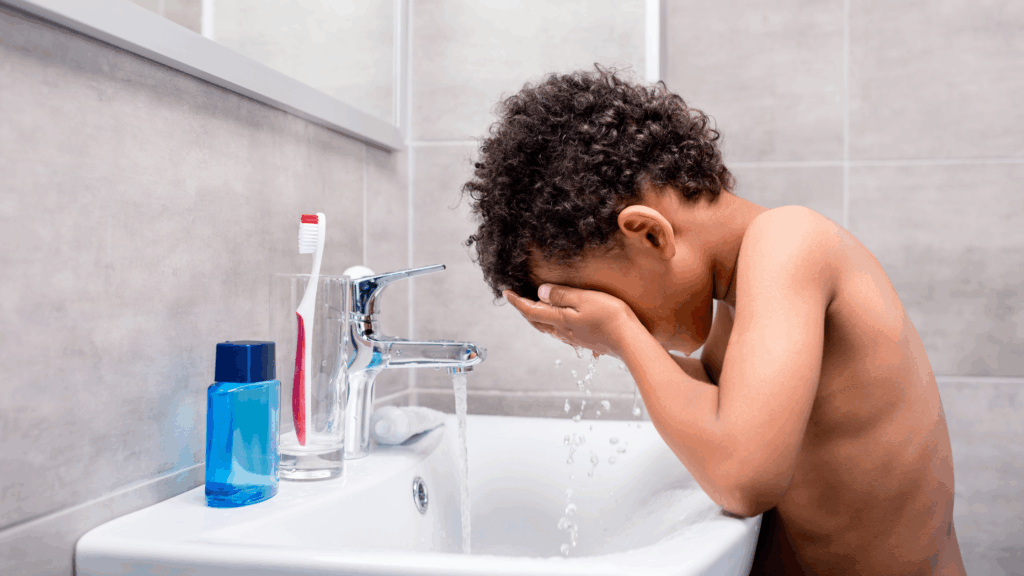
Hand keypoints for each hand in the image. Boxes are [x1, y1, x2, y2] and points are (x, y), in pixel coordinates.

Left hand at [503, 284, 639, 357]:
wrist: (629, 341)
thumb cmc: (609, 316)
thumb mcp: (584, 299)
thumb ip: (562, 295)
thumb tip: (540, 292)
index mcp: (559, 320)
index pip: (530, 310)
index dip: (516, 301)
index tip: (505, 291)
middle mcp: (562, 331)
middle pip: (536, 321)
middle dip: (524, 309)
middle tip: (516, 298)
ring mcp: (572, 337)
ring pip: (547, 327)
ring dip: (536, 316)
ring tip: (533, 305)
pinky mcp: (583, 340)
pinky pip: (559, 330)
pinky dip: (550, 321)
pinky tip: (557, 318)